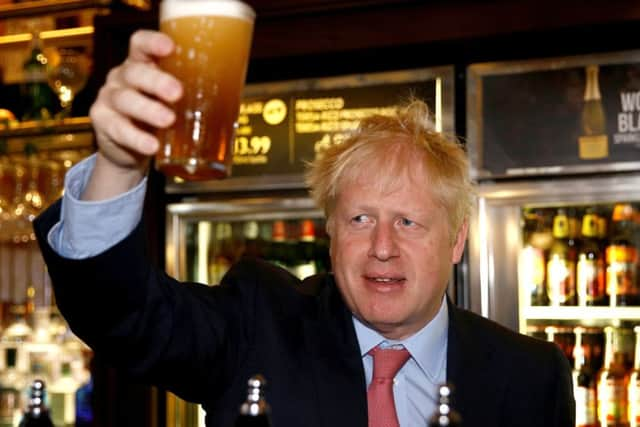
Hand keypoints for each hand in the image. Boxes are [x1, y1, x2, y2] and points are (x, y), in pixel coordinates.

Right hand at [84, 30, 182, 199]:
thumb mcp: (172, 102)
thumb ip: (191, 94)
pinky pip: (119, 129)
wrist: (129, 149)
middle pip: (135, 73)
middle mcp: (122, 78)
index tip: (171, 47)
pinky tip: (152, 145)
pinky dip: (137, 139)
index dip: (153, 43)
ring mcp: (109, 99)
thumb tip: (234, 96)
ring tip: (168, 120)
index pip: (140, 44)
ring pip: (125, 100)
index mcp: (141, 65)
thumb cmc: (157, 118)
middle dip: (156, 81)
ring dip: (148, 110)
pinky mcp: (103, 123)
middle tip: (177, 93)